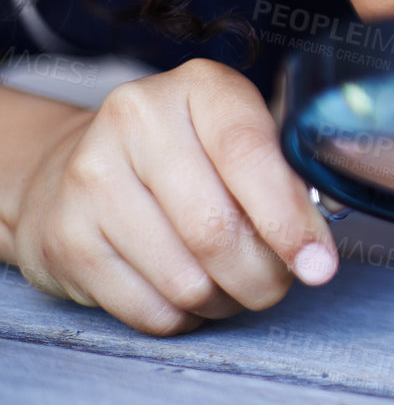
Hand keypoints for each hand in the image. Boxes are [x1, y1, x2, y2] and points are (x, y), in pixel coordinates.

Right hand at [8, 58, 338, 335]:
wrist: (77, 165)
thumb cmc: (189, 157)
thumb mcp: (242, 140)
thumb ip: (287, 179)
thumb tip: (318, 251)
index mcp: (199, 87)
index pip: (249, 155)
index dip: (290, 220)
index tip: (318, 263)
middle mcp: (137, 120)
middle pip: (216, 229)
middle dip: (263, 275)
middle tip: (276, 282)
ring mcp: (90, 178)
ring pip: (184, 280)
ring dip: (224, 300)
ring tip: (229, 283)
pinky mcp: (64, 237)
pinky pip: (148, 309)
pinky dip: (183, 317)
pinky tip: (185, 291)